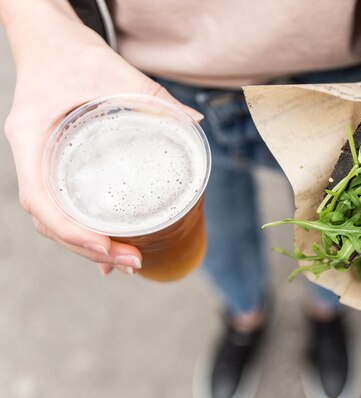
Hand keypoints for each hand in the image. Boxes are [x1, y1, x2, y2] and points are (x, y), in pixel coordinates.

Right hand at [3, 11, 202, 275]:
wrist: (47, 37)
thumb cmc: (72, 51)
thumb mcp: (114, 72)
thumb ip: (154, 97)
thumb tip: (194, 125)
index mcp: (32, 137)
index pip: (41, 201)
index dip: (73, 232)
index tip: (110, 248)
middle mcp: (30, 156)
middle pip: (48, 219)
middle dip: (87, 248)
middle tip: (133, 262)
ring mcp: (38, 162)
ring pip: (53, 217)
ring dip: (85, 245)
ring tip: (126, 262)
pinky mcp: (52, 162)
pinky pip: (61, 203)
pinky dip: (82, 228)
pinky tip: (106, 246)